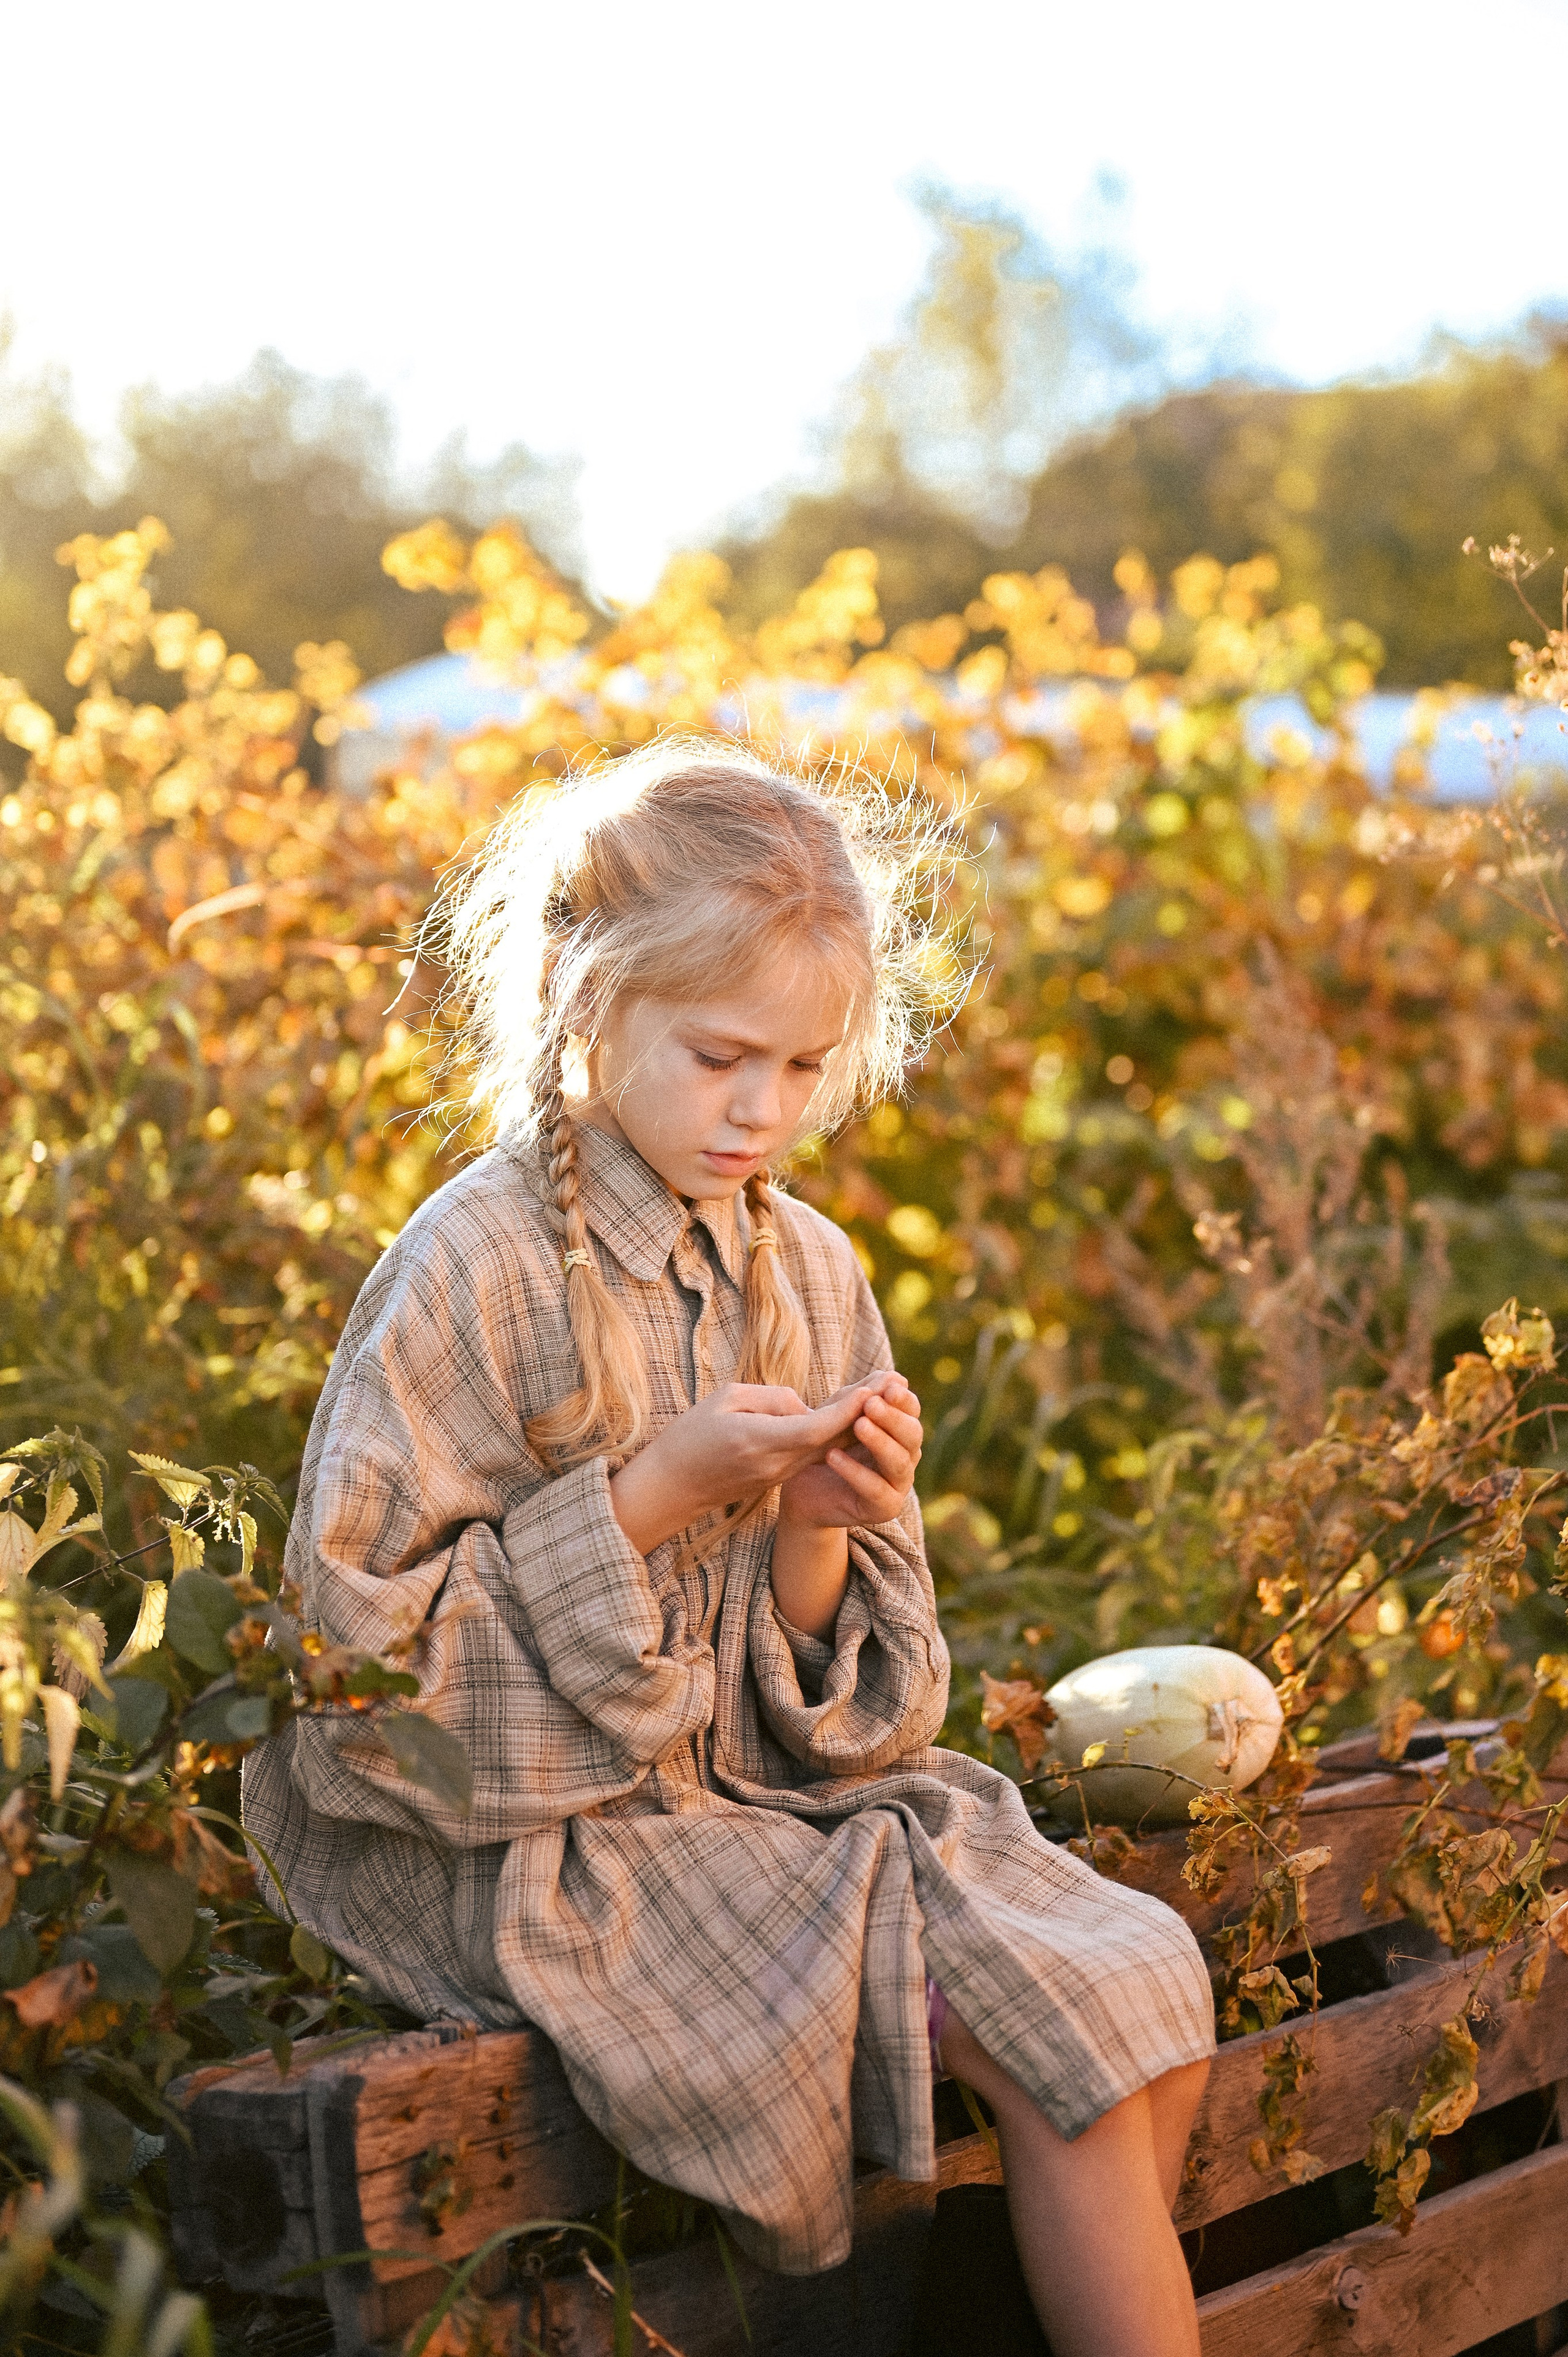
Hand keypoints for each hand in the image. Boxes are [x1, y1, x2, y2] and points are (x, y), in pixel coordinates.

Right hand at [609, 1377, 889, 1556]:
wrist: (672, 1487)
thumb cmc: (690, 1436)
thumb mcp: (726, 1400)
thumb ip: (772, 1398)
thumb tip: (805, 1406)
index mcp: (762, 1442)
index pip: (818, 1428)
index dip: (850, 1407)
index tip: (875, 1386)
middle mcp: (778, 1464)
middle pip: (834, 1439)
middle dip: (868, 1411)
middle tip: (897, 1383)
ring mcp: (780, 1475)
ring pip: (829, 1447)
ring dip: (859, 1421)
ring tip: (885, 1392)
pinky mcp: (778, 1477)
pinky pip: (815, 1453)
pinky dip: (838, 1433)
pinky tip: (856, 1413)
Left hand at [777, 1375, 922, 1532]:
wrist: (802, 1489)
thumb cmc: (824, 1446)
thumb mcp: (839, 1415)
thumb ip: (863, 1396)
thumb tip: (895, 1376)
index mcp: (899, 1432)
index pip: (911, 1411)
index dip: (903, 1400)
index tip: (887, 1388)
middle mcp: (905, 1457)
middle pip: (913, 1435)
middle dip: (893, 1419)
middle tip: (871, 1405)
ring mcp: (898, 1485)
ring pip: (899, 1462)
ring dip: (880, 1442)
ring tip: (857, 1426)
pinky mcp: (884, 1509)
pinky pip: (876, 1490)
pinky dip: (856, 1472)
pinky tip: (833, 1456)